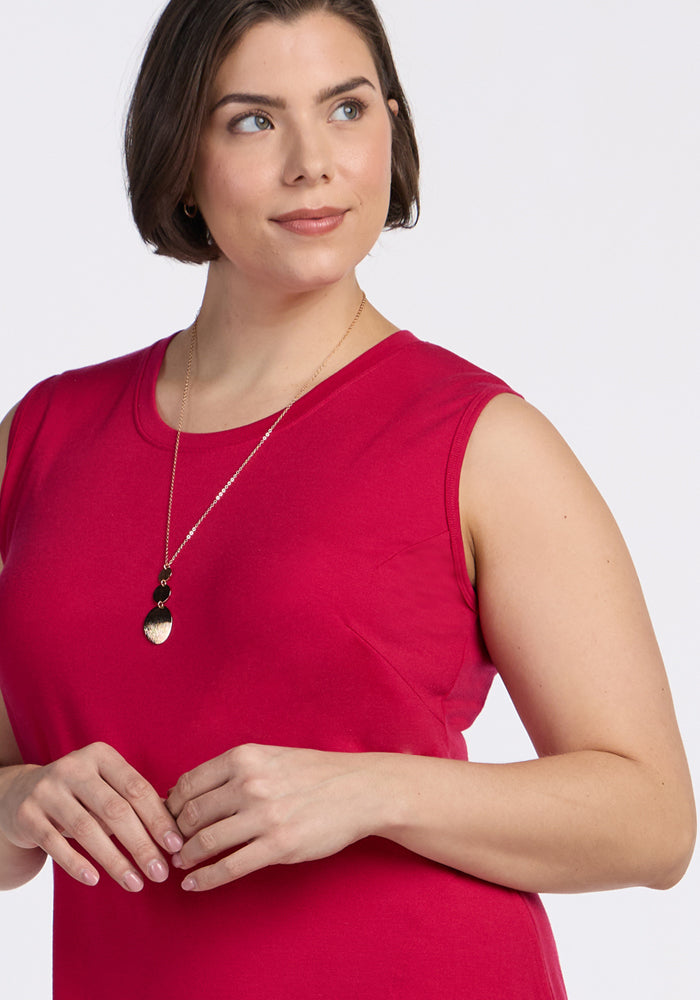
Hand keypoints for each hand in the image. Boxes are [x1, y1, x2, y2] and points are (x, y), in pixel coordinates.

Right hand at [0, 743, 183, 890]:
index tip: (175, 846)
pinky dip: (76, 864)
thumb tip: (174, 831)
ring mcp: (47, 790)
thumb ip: (135, 802)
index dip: (158, 819)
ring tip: (135, 884)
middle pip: (115, 810)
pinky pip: (55, 843)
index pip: (137, 789)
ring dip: (115, 861)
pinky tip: (95, 880)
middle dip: (141, 845)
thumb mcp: (105, 786)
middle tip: (160, 873)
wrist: (18, 794)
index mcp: (101, 755)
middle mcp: (74, 767)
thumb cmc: (78, 793)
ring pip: (87, 829)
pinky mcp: (27, 814)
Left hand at [166, 743, 383, 890]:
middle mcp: (249, 784)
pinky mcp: (278, 845)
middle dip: (174, 835)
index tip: (169, 819)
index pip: (188, 784)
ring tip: (181, 865)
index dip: (171, 806)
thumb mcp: (270, 756)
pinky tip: (193, 884)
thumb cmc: (312, 773)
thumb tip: (189, 792)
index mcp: (244, 758)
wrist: (358, 790)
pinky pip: (229, 867)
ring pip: (205, 841)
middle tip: (171, 846)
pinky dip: (204, 879)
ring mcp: (264, 816)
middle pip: (190, 814)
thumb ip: (233, 770)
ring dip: (186, 858)